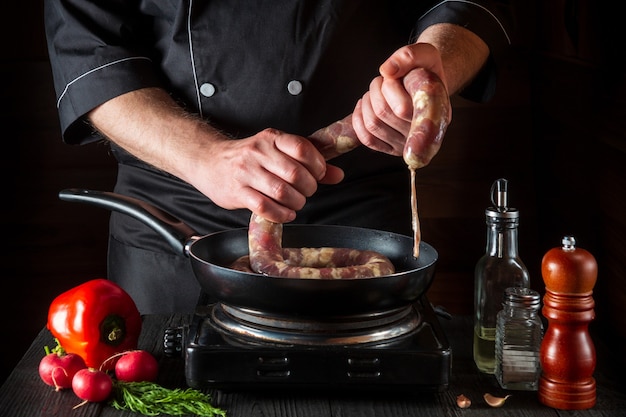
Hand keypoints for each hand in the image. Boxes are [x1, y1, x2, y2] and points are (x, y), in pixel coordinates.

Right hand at [194, 128, 344, 223]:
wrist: (209, 162)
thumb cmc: (249, 158)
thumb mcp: (278, 152)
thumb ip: (309, 162)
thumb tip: (338, 175)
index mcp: (271, 138)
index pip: (302, 148)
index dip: (317, 165)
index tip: (318, 174)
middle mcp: (258, 152)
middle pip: (295, 174)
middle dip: (308, 188)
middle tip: (306, 191)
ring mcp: (246, 173)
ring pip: (282, 192)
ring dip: (296, 203)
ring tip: (296, 203)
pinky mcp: (237, 192)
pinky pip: (265, 207)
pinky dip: (281, 214)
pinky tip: (285, 213)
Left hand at [351, 42, 446, 155]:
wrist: (424, 84)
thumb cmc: (425, 70)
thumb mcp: (424, 53)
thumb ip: (409, 56)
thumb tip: (386, 71)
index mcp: (437, 110)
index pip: (415, 115)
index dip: (400, 107)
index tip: (393, 95)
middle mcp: (424, 134)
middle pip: (385, 111)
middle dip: (378, 87)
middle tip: (386, 79)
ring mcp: (407, 144)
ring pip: (373, 123)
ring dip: (368, 100)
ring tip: (379, 90)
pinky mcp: (392, 149)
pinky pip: (367, 138)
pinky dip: (360, 118)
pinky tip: (366, 105)